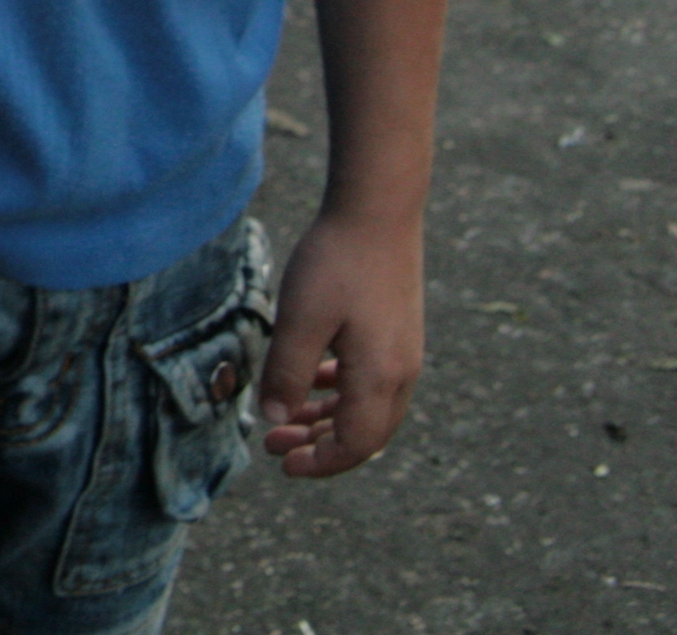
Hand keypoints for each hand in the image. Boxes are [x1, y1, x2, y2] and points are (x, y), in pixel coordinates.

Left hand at [259, 206, 423, 478]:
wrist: (378, 212)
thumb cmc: (336, 263)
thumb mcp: (300, 320)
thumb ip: (287, 373)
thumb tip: (273, 420)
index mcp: (380, 377)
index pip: (356, 444)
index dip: (320, 462)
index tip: (283, 464)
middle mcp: (401, 373)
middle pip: (364, 432)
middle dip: (319, 445)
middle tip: (273, 446)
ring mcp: (403, 352)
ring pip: (367, 406)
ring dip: (326, 418)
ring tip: (283, 417)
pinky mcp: (396, 332)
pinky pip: (370, 380)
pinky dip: (339, 391)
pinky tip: (310, 379)